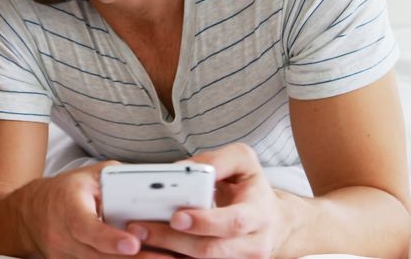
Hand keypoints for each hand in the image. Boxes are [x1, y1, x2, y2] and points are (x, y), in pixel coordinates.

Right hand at [18, 161, 163, 257]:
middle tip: (167, 257)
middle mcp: (62, 234)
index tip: (132, 243)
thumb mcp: (90, 176)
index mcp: (68, 205)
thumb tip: (155, 181)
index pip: (86, 225)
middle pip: (98, 254)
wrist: (31, 213)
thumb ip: (119, 178)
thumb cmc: (67, 191)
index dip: (108, 237)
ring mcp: (63, 255)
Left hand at [124, 143, 286, 258]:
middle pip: (211, 250)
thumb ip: (217, 161)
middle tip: (140, 228)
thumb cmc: (251, 187)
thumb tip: (181, 169)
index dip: (204, 222)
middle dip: (173, 240)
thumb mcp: (243, 163)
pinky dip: (173, 258)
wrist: (272, 221)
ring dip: (167, 253)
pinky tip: (152, 249)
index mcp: (259, 213)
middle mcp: (254, 244)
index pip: (234, 223)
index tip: (176, 216)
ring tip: (138, 238)